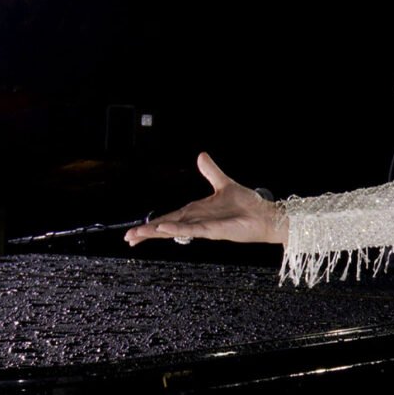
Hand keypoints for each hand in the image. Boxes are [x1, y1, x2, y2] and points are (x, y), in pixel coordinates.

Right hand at [124, 152, 287, 246]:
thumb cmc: (247, 204)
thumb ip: (211, 171)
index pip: (169, 217)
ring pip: (174, 230)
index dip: (152, 224)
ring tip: (137, 236)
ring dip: (156, 232)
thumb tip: (201, 156)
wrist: (265, 215)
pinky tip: (164, 229)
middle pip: (166, 226)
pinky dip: (178, 229)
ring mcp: (204, 227)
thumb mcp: (224, 183)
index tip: (135, 231)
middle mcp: (197, 220)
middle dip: (147, 232)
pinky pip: (192, 229)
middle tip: (128, 238)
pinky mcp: (214, 230)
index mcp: (196, 211)